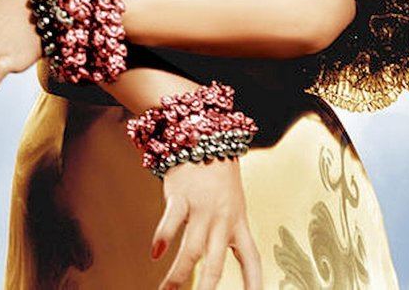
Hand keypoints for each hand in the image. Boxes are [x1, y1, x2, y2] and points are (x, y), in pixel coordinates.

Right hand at [150, 155, 262, 289]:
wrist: (204, 134)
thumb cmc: (217, 173)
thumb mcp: (231, 202)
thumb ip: (223, 230)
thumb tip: (210, 262)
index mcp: (238, 221)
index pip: (251, 258)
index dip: (253, 282)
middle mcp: (222, 218)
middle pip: (217, 262)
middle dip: (208, 289)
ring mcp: (201, 207)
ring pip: (191, 249)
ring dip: (177, 275)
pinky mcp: (181, 195)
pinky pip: (172, 220)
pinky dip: (163, 237)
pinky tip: (155, 253)